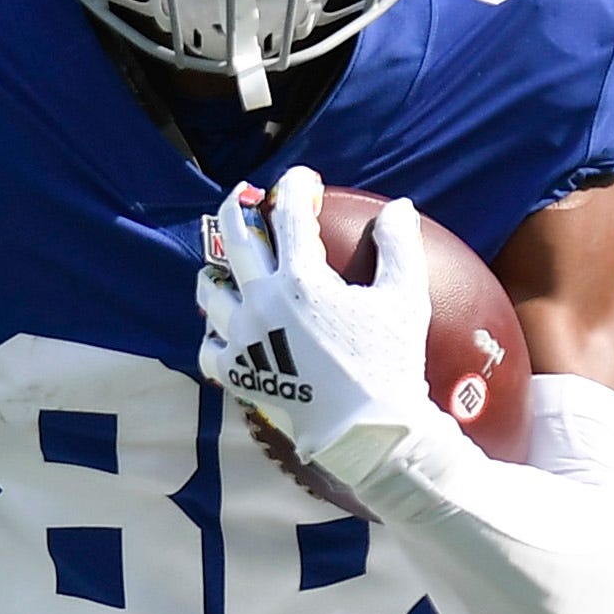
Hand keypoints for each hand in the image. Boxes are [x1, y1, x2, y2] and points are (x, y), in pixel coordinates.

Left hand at [197, 166, 446, 485]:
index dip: (295, 186)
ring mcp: (243, 338)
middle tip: (241, 198)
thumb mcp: (405, 299)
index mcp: (301, 280)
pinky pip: (208, 346)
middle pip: (232, 238)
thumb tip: (399, 208)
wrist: (366, 433)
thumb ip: (399, 246)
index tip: (303, 181)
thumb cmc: (389, 363)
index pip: (289, 214)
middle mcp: (261, 302)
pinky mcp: (235, 373)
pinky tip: (225, 330)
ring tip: (223, 270)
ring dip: (216, 273)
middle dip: (234, 207)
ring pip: (208, 292)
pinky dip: (214, 334)